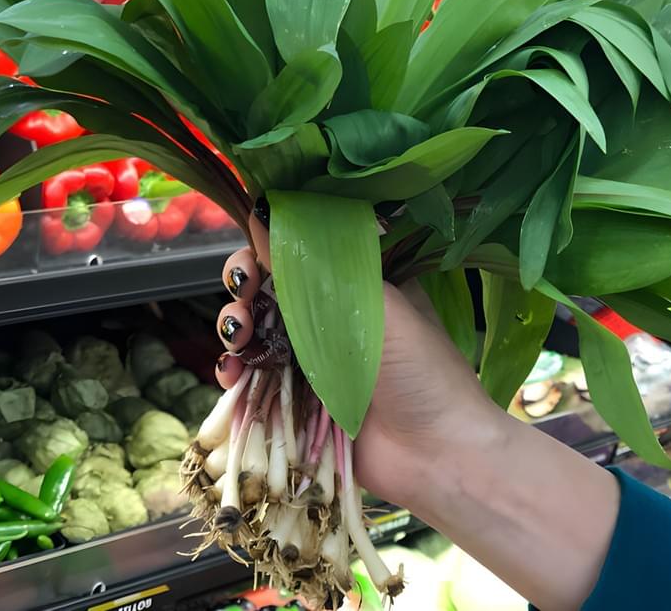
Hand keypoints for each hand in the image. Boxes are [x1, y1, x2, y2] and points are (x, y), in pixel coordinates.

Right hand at [213, 216, 499, 506]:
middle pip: (270, 288)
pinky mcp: (298, 401)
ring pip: (256, 331)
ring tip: (237, 340)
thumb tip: (265, 215)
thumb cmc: (422, 370)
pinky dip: (236, 372)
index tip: (254, 262)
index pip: (302, 250)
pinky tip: (232, 375)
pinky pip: (254, 378)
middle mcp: (333, 315)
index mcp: (359, 281)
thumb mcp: (377, 303)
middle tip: (242, 299)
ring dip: (235, 328)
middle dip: (244, 289)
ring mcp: (313, 359)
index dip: (268, 249)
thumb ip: (320, 265)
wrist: (438, 455)